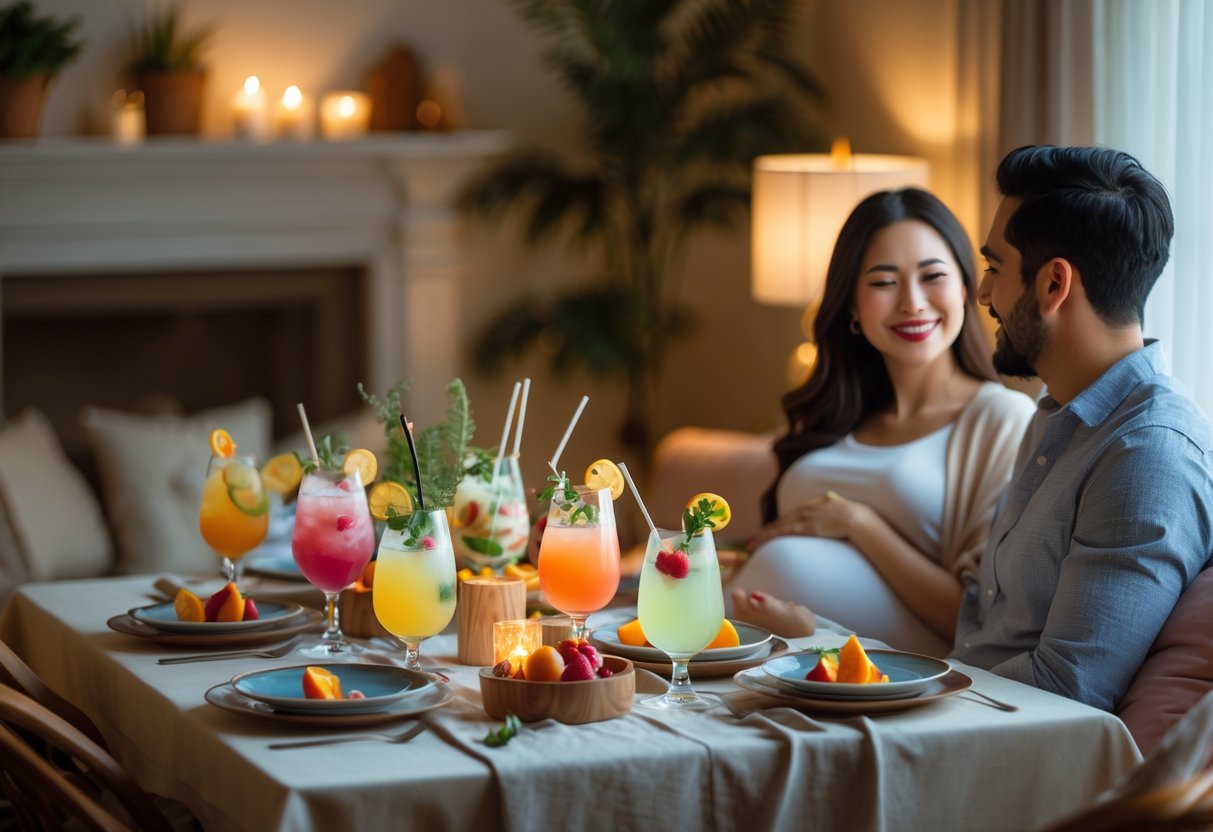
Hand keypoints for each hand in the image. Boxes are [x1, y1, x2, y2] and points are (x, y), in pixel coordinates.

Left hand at [752, 491, 871, 546]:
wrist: (860, 520)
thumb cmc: (858, 517)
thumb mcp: (844, 507)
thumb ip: (836, 504)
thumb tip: (832, 499)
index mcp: (817, 503)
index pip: (794, 514)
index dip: (782, 523)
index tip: (774, 529)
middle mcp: (807, 508)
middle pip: (782, 519)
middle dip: (768, 530)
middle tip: (755, 539)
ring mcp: (805, 517)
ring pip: (778, 525)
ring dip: (764, 535)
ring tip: (753, 543)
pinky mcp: (805, 527)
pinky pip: (782, 532)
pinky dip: (769, 536)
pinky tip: (760, 541)